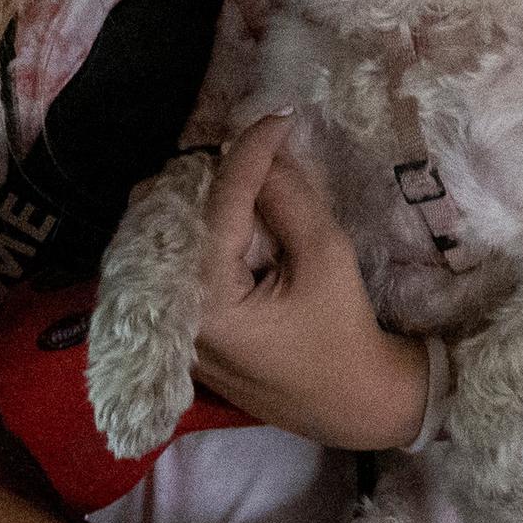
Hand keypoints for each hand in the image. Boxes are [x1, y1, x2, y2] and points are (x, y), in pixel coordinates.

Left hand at [188, 116, 422, 451]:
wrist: (352, 405)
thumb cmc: (343, 335)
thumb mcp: (326, 259)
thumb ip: (290, 199)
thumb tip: (268, 150)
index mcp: (207, 303)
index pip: (220, 206)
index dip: (250, 153)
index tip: (278, 118)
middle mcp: (174, 315)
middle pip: (172, 217)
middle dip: (212, 173)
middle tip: (260, 148)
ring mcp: (173, 326)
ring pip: (170, 238)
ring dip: (205, 199)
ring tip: (249, 175)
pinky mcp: (184, 330)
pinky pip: (179, 263)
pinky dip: (203, 231)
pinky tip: (235, 215)